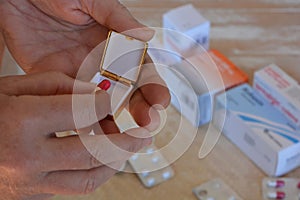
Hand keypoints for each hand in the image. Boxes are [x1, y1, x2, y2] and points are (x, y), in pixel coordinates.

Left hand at [0, 0, 169, 128]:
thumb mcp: (93, 1)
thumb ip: (118, 20)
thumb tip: (146, 35)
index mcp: (114, 42)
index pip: (141, 67)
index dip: (152, 85)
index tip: (160, 101)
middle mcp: (100, 62)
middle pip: (126, 90)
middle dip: (140, 107)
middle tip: (148, 123)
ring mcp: (79, 73)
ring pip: (100, 101)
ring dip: (112, 119)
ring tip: (119, 136)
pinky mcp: (55, 80)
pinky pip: (70, 103)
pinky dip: (80, 118)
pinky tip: (89, 130)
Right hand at [0, 71, 150, 199]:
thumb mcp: (12, 87)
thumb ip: (58, 86)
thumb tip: (96, 93)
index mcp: (21, 123)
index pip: (84, 112)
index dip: (105, 103)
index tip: (112, 99)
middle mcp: (28, 159)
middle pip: (95, 152)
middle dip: (128, 142)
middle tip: (145, 136)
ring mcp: (29, 184)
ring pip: (89, 180)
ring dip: (115, 164)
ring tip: (128, 149)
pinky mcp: (32, 197)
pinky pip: (72, 188)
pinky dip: (93, 174)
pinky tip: (100, 159)